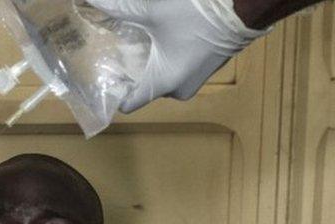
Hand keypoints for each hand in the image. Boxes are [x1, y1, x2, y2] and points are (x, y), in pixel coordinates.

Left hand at [87, 0, 268, 112]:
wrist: (244, 7)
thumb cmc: (198, 13)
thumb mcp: (152, 10)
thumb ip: (118, 8)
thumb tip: (89, 2)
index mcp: (163, 83)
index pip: (129, 103)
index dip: (112, 92)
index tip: (99, 76)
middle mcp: (179, 89)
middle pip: (144, 88)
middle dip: (130, 71)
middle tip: (114, 51)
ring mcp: (196, 79)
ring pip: (163, 76)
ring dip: (150, 62)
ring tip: (134, 41)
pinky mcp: (208, 66)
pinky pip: (179, 68)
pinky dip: (168, 56)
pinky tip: (159, 36)